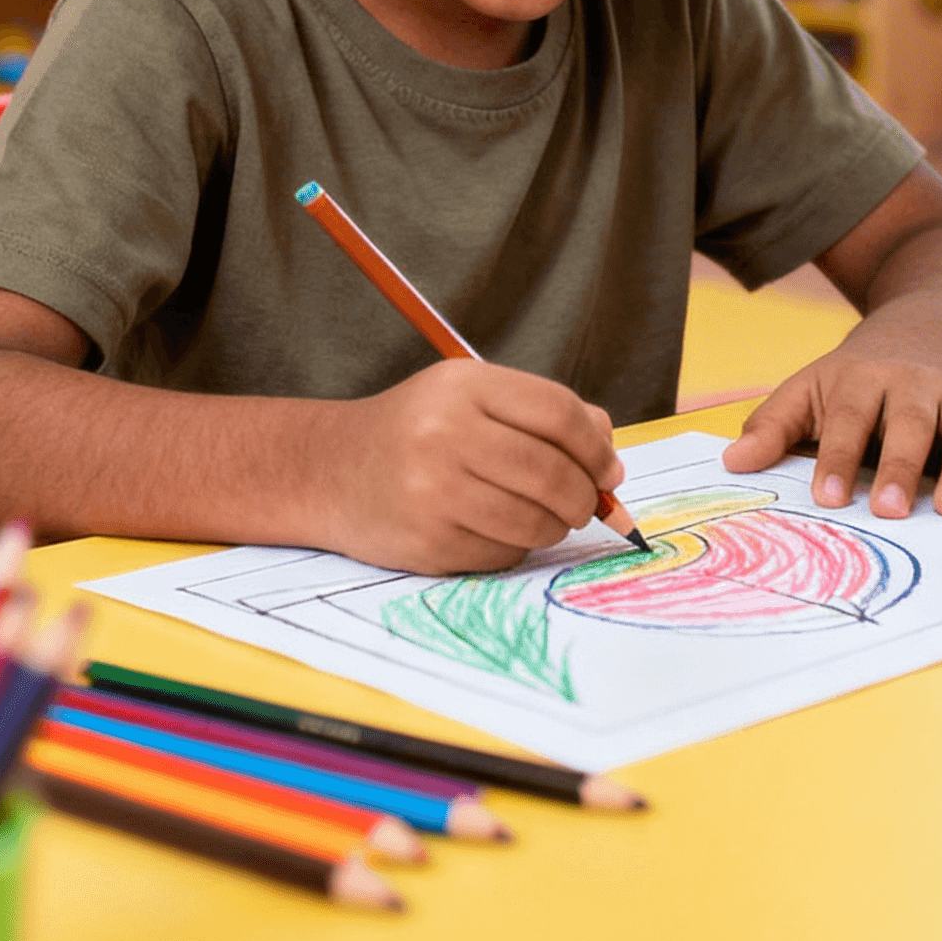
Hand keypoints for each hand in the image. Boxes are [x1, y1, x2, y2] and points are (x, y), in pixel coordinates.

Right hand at [307, 358, 624, 574]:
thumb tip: (609, 457)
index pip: (558, 413)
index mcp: (464, 386)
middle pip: (552, 472)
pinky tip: (496, 529)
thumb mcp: (471, 397)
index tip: (607, 470)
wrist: (332, 470)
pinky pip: (503, 553)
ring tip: (543, 516)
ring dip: (554, 526)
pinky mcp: (427, 542)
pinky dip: (516, 547)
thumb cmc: (417, 430)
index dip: (595, 447)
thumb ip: (542, 414)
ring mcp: (433, 491)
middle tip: (586, 503)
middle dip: (583, 496)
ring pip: (534, 520)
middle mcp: (446, 434)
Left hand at [720, 322, 941, 517]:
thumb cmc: (856, 378)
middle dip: (901, 466)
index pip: (849, 419)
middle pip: (910, 422)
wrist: (924, 327)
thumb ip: (773, 426)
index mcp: (862, 379)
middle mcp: (914, 385)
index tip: (827, 498)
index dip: (837, 458)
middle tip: (890, 510)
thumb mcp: (810, 388)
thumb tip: (733, 462)